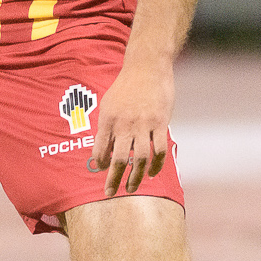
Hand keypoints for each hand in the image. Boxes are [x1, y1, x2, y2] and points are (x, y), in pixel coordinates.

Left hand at [90, 56, 173, 196]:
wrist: (147, 67)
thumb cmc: (125, 87)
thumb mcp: (108, 104)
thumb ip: (106, 127)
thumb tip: (103, 151)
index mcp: (108, 119)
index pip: (100, 149)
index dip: (100, 163)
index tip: (102, 172)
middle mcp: (124, 123)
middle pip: (120, 158)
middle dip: (114, 179)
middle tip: (110, 193)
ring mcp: (144, 124)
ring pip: (141, 158)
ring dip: (136, 177)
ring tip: (132, 188)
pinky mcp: (161, 123)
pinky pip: (159, 150)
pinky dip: (155, 165)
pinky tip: (151, 173)